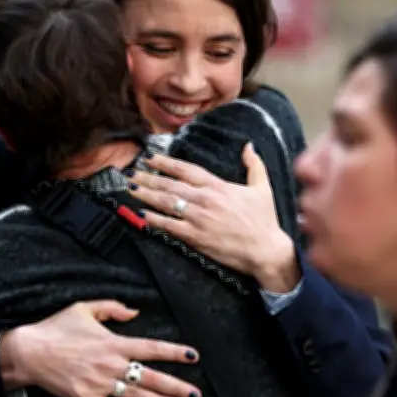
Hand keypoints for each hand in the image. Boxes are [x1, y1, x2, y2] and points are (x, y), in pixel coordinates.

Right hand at [0, 300, 201, 396]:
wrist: (28, 352)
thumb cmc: (55, 329)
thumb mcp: (83, 308)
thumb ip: (112, 308)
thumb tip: (135, 311)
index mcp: (113, 343)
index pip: (151, 348)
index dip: (174, 352)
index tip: (193, 356)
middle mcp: (110, 366)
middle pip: (150, 379)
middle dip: (176, 388)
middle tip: (196, 395)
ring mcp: (99, 385)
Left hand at [126, 144, 298, 292]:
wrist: (265, 250)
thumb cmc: (264, 220)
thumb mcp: (262, 188)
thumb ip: (254, 165)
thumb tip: (249, 146)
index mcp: (218, 186)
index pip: (185, 170)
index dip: (165, 163)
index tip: (150, 158)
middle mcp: (205, 200)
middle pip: (170, 185)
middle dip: (148, 178)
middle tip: (132, 174)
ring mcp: (198, 219)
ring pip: (166, 203)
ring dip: (146, 195)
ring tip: (132, 189)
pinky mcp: (195, 237)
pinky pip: (170, 226)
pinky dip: (154, 220)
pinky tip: (142, 215)